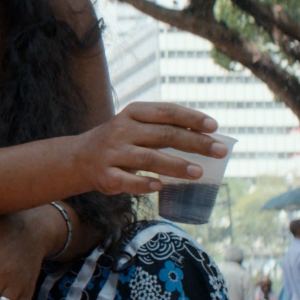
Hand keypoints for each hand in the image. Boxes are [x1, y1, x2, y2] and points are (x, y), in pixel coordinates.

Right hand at [76, 102, 226, 194]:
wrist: (78, 158)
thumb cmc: (120, 141)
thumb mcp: (136, 126)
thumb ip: (164, 128)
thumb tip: (208, 137)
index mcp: (133, 113)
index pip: (166, 112)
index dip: (191, 118)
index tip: (214, 126)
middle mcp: (122, 130)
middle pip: (163, 135)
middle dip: (195, 143)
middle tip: (221, 151)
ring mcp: (112, 153)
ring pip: (148, 158)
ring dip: (175, 165)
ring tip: (199, 172)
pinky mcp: (105, 175)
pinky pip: (126, 180)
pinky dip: (143, 184)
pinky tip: (160, 187)